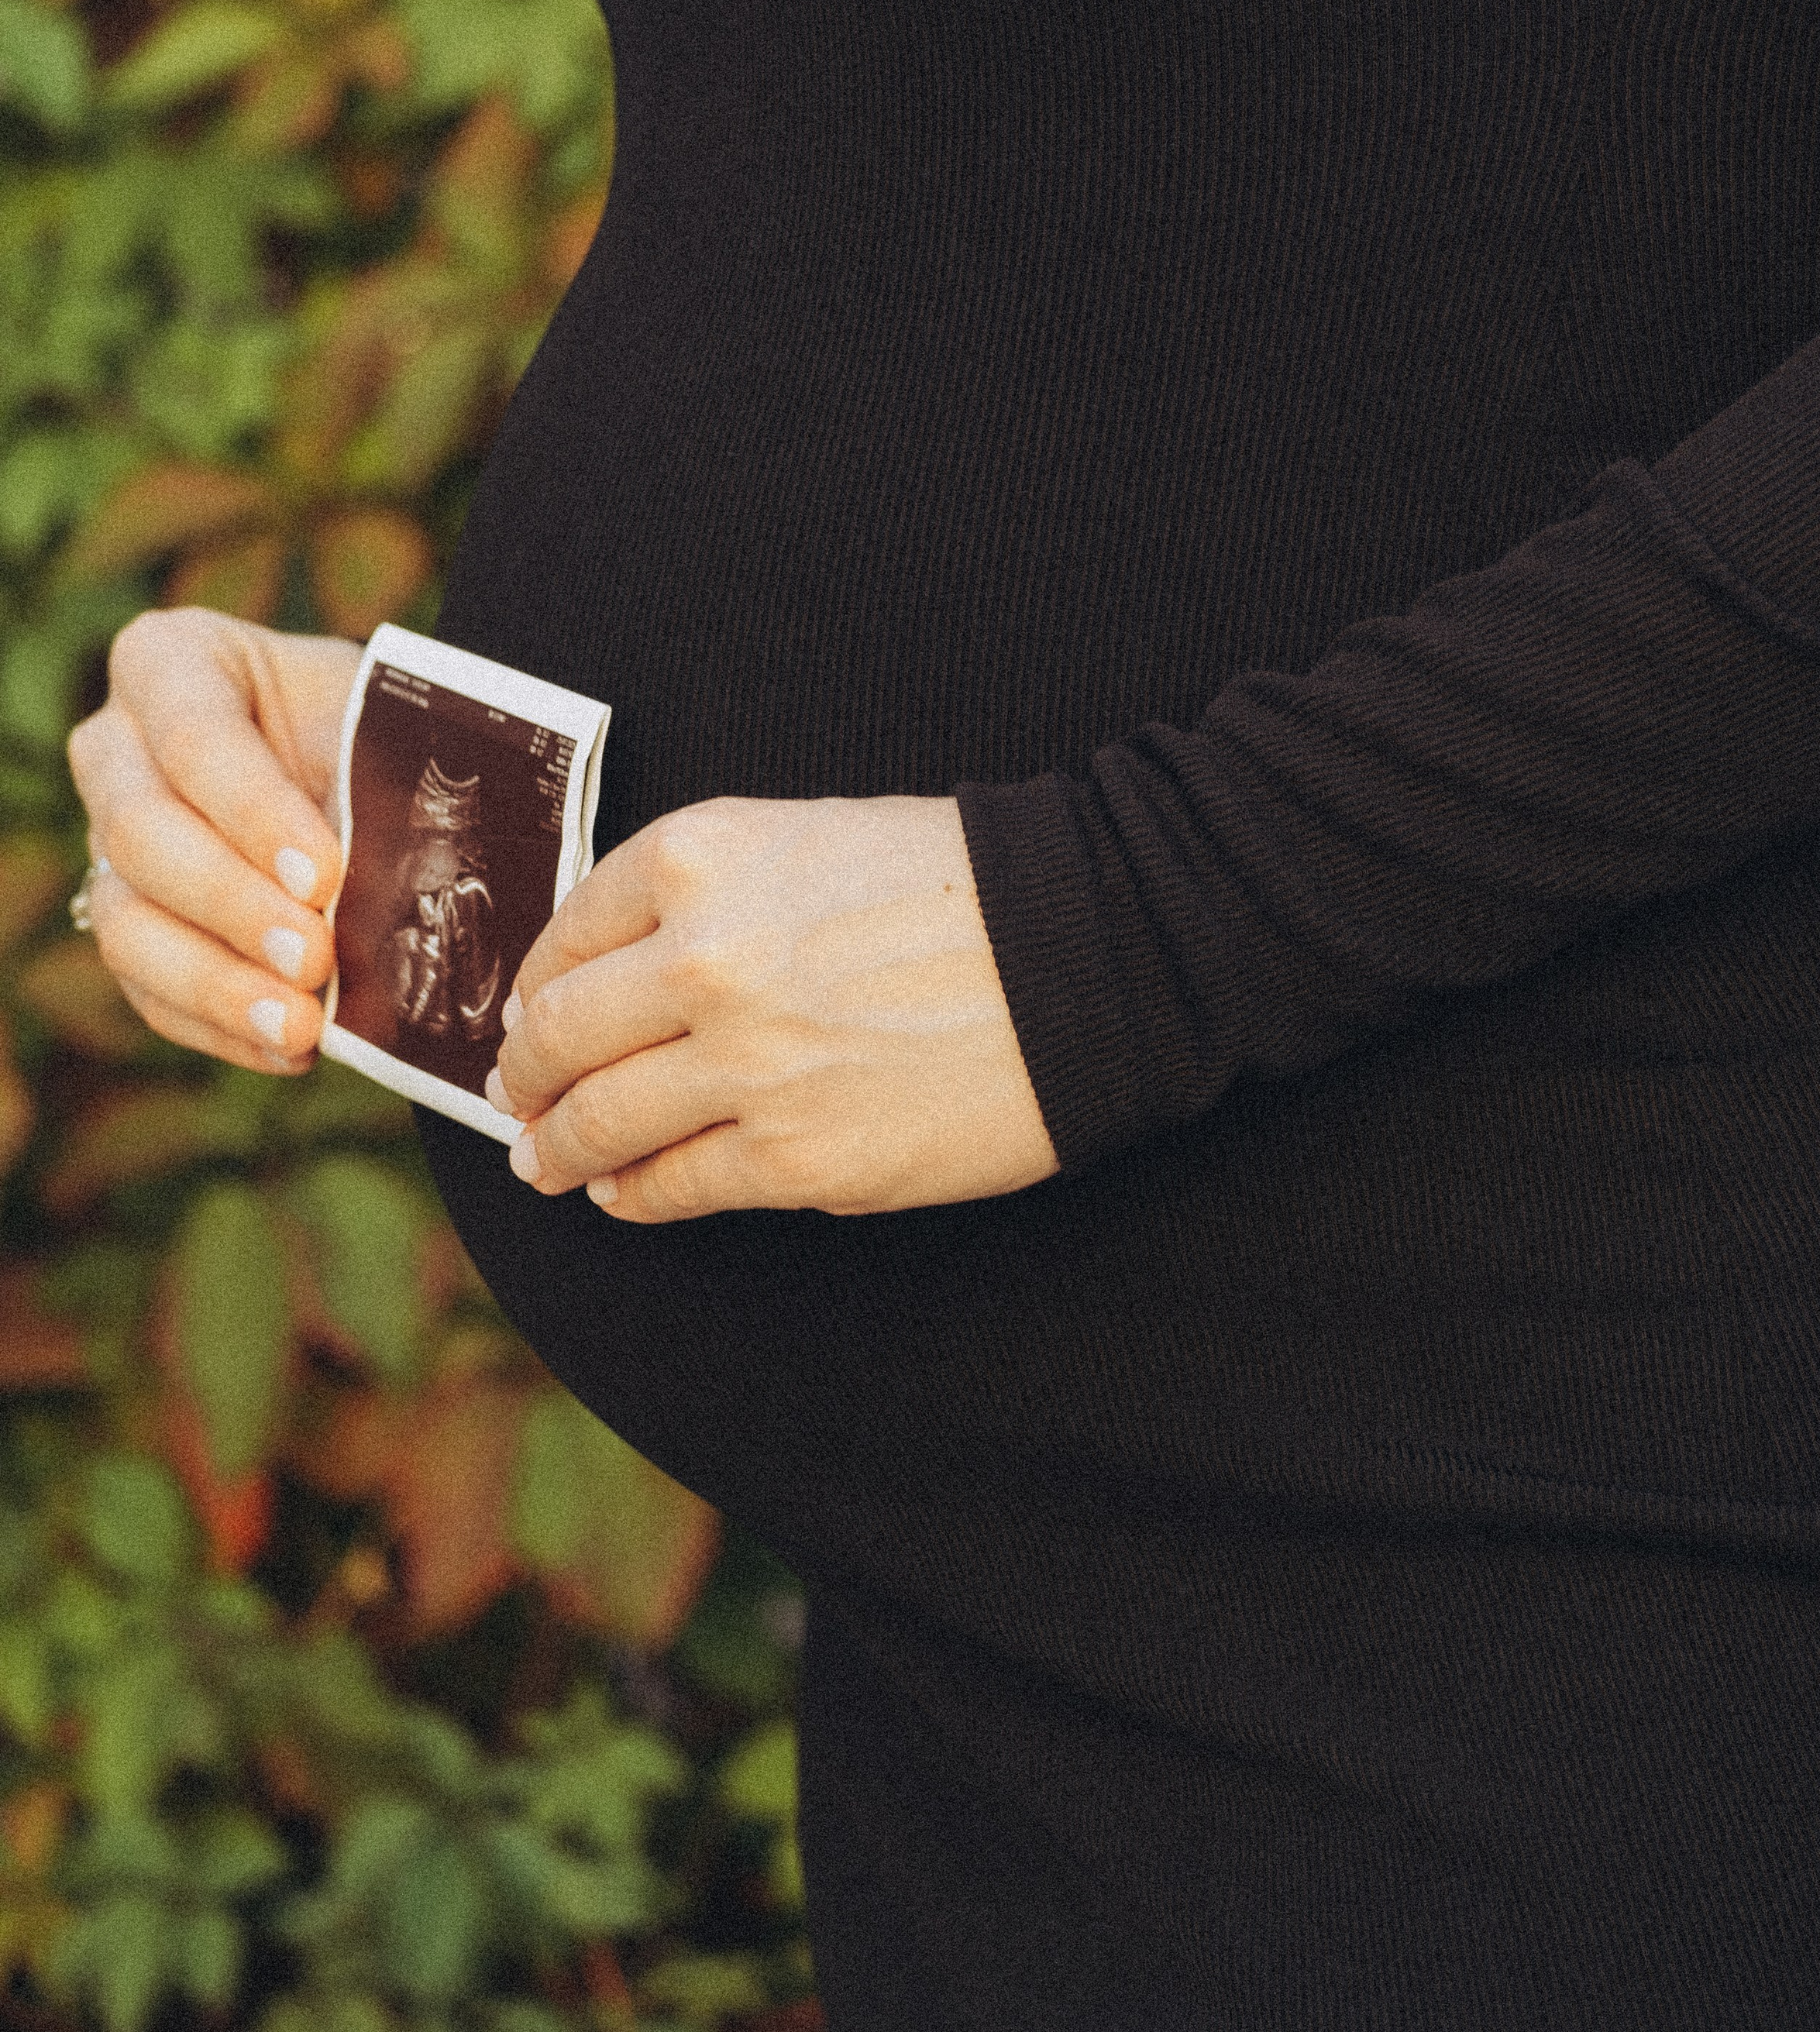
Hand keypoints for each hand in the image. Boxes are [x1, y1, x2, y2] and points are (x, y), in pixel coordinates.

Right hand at [66, 610, 361, 1070]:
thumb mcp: (372, 715)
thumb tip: (416, 867)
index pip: (192, 736)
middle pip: (142, 834)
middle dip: (234, 905)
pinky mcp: (125, 922)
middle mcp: (114, 748)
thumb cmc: (364, 724)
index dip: (252, 811)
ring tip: (302, 1025)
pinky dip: (221, 1025)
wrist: (349, 762)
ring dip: (219, 983)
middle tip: (316, 957)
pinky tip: (289, 1049)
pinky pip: (147, 989)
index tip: (324, 876)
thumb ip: (374, 772)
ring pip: (129, 923)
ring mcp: (104, 842)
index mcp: (168, 662)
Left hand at [490, 793, 1058, 1220]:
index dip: (537, 981)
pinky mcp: (796, 1159)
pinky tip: (622, 1190)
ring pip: (597, 1121)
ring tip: (545, 1156)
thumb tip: (616, 977)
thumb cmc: (963, 885)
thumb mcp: (811, 838)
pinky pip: (672, 1187)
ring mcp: (745, 1066)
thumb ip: (710, 895)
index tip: (529, 1011)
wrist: (1090, 950)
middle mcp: (703, 958)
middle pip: (558, 1033)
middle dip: (524, 1072)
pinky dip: (630, 1193)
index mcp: (700, 857)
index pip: (568, 930)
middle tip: (517, 1093)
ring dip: (554, 1144)